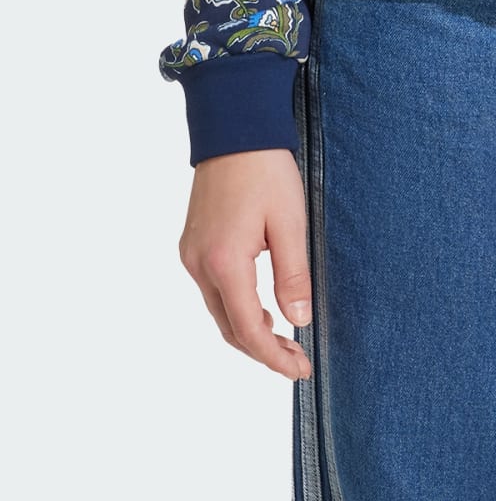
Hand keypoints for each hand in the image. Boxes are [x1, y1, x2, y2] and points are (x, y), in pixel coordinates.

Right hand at [179, 149, 313, 378]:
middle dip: (263, 351)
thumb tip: (299, 320)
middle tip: (297, 362)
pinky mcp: (193, 247)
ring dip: (249, 331)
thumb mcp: (290, 221)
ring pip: (219, 312)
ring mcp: (191, 257)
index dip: (274, 355)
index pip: (248, 328)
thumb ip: (293, 274)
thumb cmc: (266, 171)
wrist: (234, 131)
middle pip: (229, 327)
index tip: (300, 369)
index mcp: (224, 263)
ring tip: (284, 342)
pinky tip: (261, 309)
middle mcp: (199, 266)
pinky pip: (214, 291)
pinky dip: (237, 308)